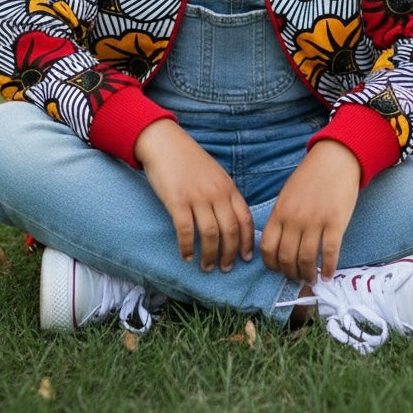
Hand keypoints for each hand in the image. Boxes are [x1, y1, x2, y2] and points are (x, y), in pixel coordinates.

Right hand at [135, 119, 254, 272]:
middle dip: (230, 254)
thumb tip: (231, 219)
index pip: (245, 219)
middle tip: (225, 268)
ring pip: (210, 234)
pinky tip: (186, 257)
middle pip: (230, 231)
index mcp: (228, 187)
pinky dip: (187, 247)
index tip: (246, 258)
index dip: (247, 241)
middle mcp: (216, 193)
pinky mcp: (177, 201)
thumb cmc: (189, 160)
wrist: (165, 143)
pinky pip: (186, 231)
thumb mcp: (215, 174)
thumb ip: (225, 194)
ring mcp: (197, 197)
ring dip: (210, 255)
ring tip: (206, 267)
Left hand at [259, 140, 360, 283]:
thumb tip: (279, 243)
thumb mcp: (287, 194)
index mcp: (280, 211)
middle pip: (286, 258)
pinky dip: (328, 268)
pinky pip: (330, 253)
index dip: (271, 264)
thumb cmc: (310, 176)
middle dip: (290, 273)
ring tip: (311, 279)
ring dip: (308, 275)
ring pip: (307, 260)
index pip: (267, 247)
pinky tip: (328, 275)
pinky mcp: (336, 223)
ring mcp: (315, 222)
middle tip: (296, 277)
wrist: (335, 159)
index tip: (277, 270)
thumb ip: (282, 217)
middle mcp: (295, 219)